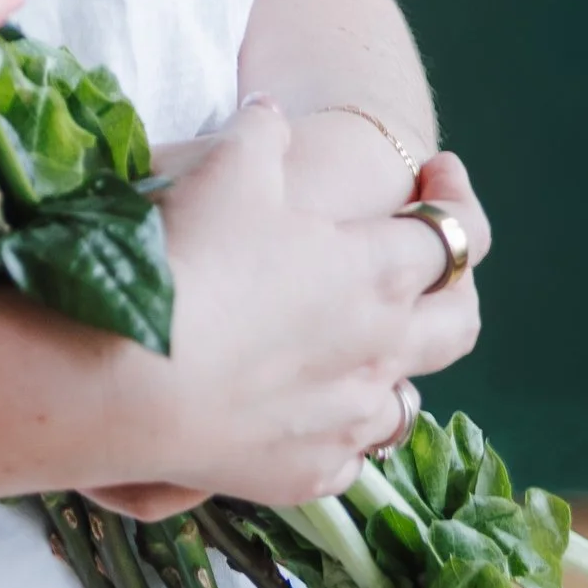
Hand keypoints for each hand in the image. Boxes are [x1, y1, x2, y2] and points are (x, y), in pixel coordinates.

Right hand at [84, 99, 489, 520]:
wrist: (129, 377)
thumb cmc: (188, 258)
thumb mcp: (225, 167)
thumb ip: (260, 134)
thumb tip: (272, 115)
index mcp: (376, 270)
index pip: (455, 234)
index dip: (456, 197)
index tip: (440, 175)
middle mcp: (381, 350)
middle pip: (458, 324)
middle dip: (457, 288)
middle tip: (432, 266)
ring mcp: (347, 419)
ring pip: (406, 400)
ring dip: (393, 367)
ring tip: (357, 346)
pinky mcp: (306, 471)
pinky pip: (347, 457)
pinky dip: (337, 431)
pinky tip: (306, 413)